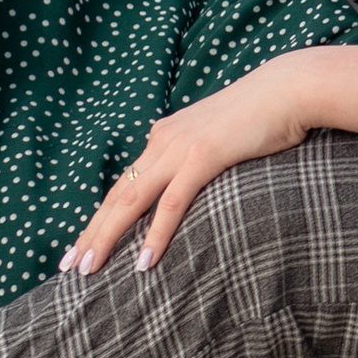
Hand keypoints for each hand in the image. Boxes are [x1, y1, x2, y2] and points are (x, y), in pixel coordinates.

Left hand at [62, 49, 357, 274]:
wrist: (288, 88)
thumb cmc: (261, 114)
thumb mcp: (217, 135)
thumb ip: (196, 155)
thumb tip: (189, 180)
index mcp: (164, 136)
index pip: (123, 184)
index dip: (100, 217)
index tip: (82, 245)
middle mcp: (163, 140)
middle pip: (117, 195)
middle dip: (91, 233)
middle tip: (69, 266)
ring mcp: (181, 148)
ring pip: (133, 200)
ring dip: (108, 237)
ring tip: (89, 268)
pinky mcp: (204, 156)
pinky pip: (172, 202)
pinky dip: (156, 233)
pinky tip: (144, 261)